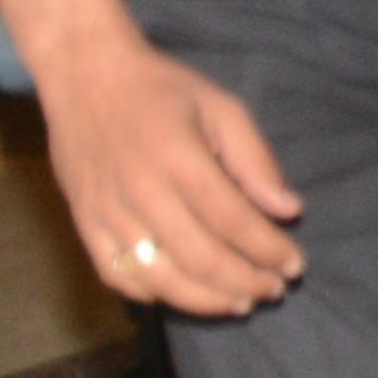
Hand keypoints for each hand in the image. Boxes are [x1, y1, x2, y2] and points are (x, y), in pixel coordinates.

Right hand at [28, 17, 306, 309]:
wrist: (84, 75)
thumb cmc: (161, 90)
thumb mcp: (221, 106)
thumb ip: (255, 159)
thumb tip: (288, 210)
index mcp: (179, 157)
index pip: (233, 221)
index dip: (269, 250)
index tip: (295, 265)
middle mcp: (140, 191)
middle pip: (200, 258)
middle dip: (246, 282)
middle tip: (275, 290)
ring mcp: (107, 212)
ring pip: (161, 278)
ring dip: (207, 301)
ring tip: (241, 302)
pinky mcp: (83, 223)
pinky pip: (118, 276)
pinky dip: (154, 295)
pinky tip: (184, 294)